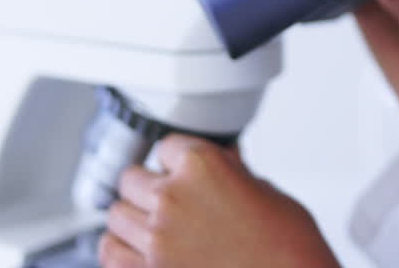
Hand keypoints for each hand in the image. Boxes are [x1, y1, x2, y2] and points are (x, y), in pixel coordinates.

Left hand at [99, 135, 338, 267]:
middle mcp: (172, 197)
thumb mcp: (266, 193)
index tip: (181, 169)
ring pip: (115, 214)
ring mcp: (156, 238)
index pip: (165, 146)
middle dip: (149, 185)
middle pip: (131, 177)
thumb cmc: (288, 247)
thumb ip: (232, 173)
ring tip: (154, 223)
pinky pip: (110, 252)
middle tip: (168, 197)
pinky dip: (119, 248)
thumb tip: (222, 162)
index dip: (176, 160)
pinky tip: (136, 248)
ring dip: (132, 216)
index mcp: (202, 166)